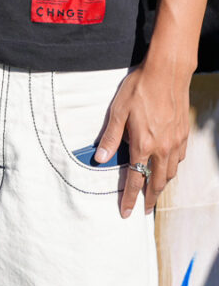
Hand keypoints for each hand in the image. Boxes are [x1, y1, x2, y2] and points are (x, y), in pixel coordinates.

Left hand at [93, 60, 190, 216]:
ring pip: (170, 174)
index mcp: (143, 145)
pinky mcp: (183, 135)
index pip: (135, 180)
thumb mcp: (118, 110)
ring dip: (161, 185)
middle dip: (149, 198)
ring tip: (153, 191)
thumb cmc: (139, 88)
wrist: (167, 73)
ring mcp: (176, 143)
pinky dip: (171, 169)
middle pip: (157, 183)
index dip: (130, 198)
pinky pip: (178, 160)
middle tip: (143, 209)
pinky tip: (166, 167)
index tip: (126, 213)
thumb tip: (100, 159)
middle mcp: (162, 149)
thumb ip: (110, 136)